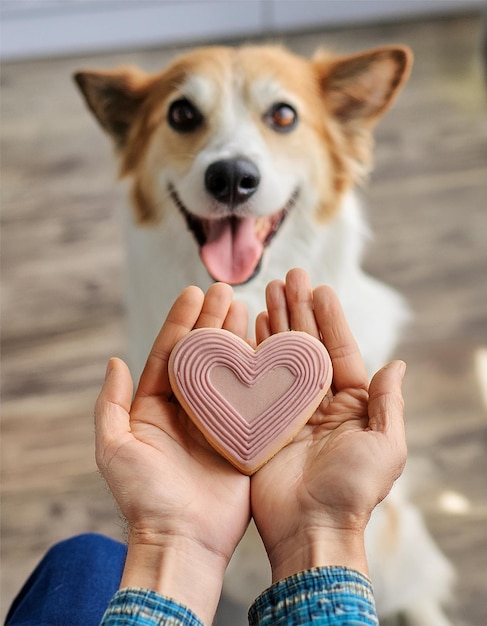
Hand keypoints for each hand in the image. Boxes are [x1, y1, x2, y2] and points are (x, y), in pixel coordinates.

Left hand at [95, 283, 250, 623]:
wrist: (182, 541)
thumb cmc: (144, 498)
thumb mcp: (115, 450)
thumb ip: (111, 406)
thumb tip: (115, 361)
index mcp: (155, 408)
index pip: (170, 353)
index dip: (181, 321)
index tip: (194, 292)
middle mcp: (188, 410)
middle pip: (202, 356)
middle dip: (212, 321)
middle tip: (227, 291)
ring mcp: (218, 421)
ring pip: (228, 371)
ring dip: (236, 338)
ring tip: (247, 306)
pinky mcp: (244, 437)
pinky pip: (252, 398)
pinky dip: (260, 372)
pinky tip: (269, 348)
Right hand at [252, 269, 406, 581]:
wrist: (310, 529)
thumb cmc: (352, 491)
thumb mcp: (386, 447)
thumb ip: (389, 404)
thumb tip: (397, 365)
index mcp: (351, 404)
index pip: (338, 350)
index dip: (328, 319)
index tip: (318, 288)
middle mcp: (319, 403)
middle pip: (307, 347)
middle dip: (298, 311)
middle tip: (287, 277)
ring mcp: (288, 411)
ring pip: (281, 358)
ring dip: (276, 325)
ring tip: (266, 293)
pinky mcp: (261, 423)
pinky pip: (258, 382)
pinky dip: (253, 355)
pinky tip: (249, 330)